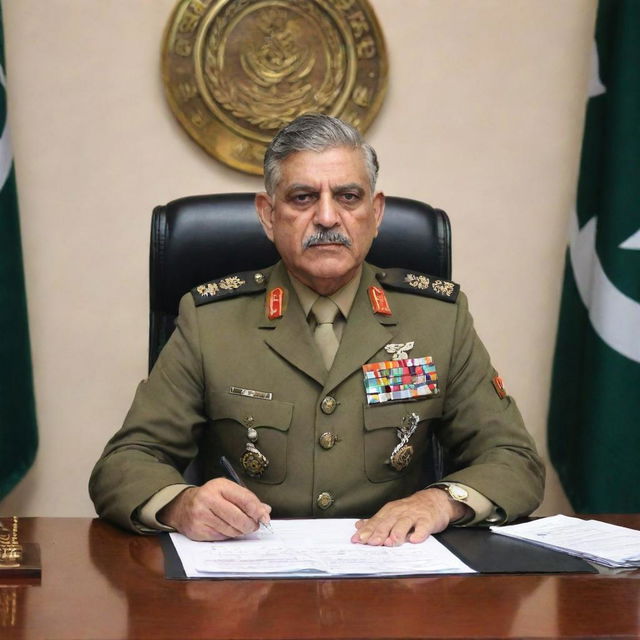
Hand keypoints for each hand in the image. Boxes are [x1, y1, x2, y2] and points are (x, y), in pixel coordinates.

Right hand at [157, 478, 271, 540]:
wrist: (183, 506)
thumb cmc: (210, 497)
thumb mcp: (227, 491)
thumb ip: (247, 499)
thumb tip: (265, 511)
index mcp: (220, 486)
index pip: (244, 499)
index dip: (257, 510)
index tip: (265, 518)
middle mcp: (209, 499)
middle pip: (238, 518)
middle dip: (251, 524)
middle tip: (255, 525)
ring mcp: (201, 515)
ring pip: (231, 530)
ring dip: (241, 531)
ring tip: (241, 527)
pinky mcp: (198, 530)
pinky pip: (221, 537)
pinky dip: (228, 535)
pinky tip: (227, 529)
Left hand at [350, 487, 469, 545]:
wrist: (434, 500)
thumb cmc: (410, 509)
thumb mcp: (392, 512)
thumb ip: (376, 520)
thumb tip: (358, 526)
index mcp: (390, 511)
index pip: (376, 521)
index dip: (366, 531)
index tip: (357, 540)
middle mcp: (400, 512)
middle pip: (388, 522)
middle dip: (379, 532)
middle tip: (371, 542)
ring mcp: (414, 515)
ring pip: (404, 524)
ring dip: (397, 533)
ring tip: (391, 542)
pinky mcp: (427, 520)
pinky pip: (423, 527)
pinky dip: (419, 533)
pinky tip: (415, 540)